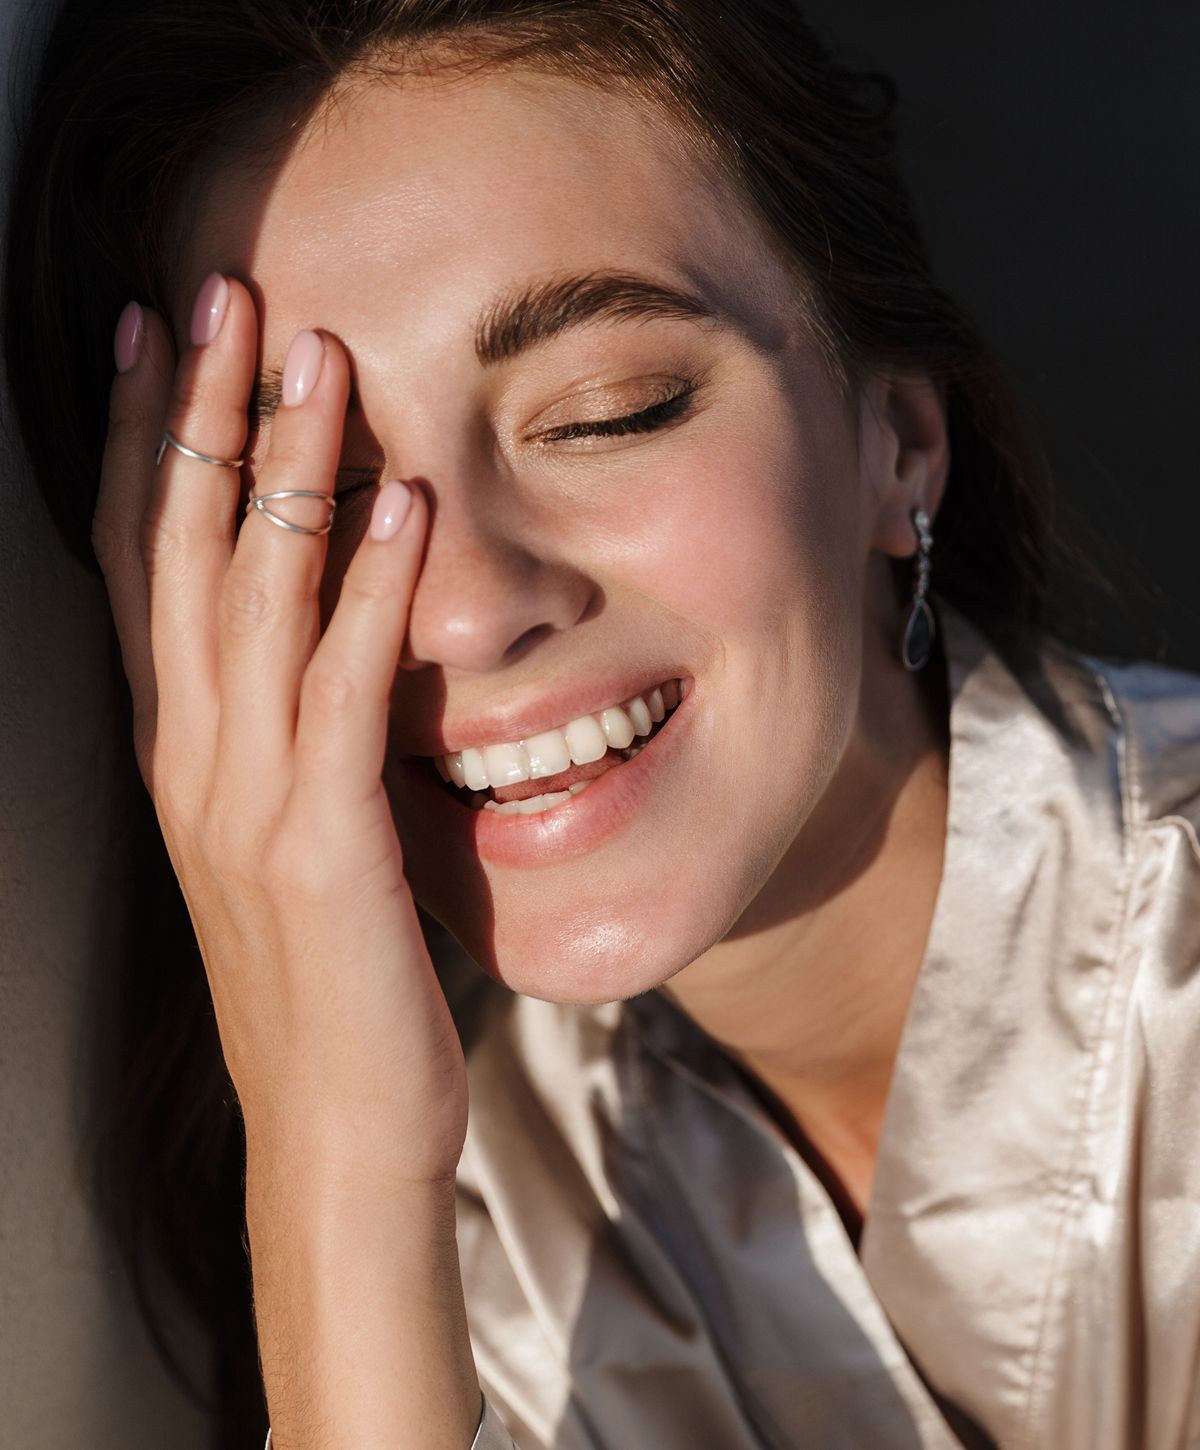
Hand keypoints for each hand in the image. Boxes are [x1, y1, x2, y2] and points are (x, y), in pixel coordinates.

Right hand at [93, 277, 467, 1184]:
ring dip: (284, 467)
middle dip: (199, 413)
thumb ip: (293, 741)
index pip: (141, 566)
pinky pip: (340, 692)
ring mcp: (246, 800)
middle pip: (179, 551)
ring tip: (313, 352)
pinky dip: (370, 591)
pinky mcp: (323, 845)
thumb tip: (334, 647)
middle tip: (220, 289)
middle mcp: (193, 759)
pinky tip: (402, 505)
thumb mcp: (291, 842)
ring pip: (250, 597)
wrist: (332, 1132)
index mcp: (183, 753)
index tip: (157, 333)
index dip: (143, 443)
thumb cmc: (326, 985)